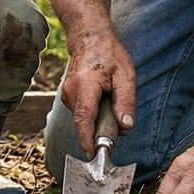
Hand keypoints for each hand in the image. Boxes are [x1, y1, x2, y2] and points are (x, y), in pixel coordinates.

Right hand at [60, 33, 135, 157]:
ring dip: (98, 120)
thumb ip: (125, 101)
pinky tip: (103, 100)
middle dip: (101, 130)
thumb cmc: (109, 54)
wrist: (88, 38)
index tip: (92, 155)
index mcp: (85, 86)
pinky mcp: (68, 97)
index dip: (87, 140)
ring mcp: (67, 94)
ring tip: (111, 102)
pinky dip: (93, 114)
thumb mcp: (125, 75)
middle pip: (86, 122)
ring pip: (84, 119)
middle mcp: (71, 92)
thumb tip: (126, 126)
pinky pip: (82, 113)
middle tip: (119, 123)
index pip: (84, 119)